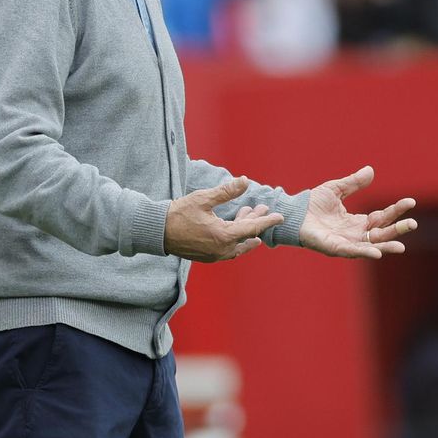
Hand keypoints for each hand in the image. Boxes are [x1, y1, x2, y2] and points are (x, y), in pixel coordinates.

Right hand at [165, 177, 284, 262]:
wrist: (158, 231)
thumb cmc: (179, 213)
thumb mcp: (204, 199)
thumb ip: (226, 191)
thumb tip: (245, 180)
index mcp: (224, 236)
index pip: (253, 228)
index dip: (267, 221)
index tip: (280, 216)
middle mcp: (222, 249)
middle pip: (247, 236)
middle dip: (256, 222)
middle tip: (262, 209)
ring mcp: (215, 255)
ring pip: (238, 245)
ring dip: (245, 231)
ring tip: (248, 215)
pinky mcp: (208, 257)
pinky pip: (229, 250)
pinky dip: (235, 238)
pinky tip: (234, 228)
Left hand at [299, 166, 416, 259]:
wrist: (293, 213)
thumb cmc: (313, 203)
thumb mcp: (336, 189)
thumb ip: (353, 183)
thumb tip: (370, 170)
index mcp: (357, 222)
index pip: (383, 217)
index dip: (396, 210)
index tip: (410, 201)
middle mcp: (355, 234)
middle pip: (382, 233)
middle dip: (398, 230)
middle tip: (413, 224)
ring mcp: (346, 242)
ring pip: (371, 246)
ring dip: (386, 246)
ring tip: (401, 247)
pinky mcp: (334, 248)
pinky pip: (352, 252)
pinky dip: (365, 252)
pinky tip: (377, 253)